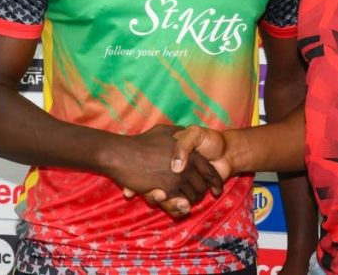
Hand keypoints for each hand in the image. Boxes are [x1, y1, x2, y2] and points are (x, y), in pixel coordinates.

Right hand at [103, 125, 221, 212]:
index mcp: (190, 153)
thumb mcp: (164, 131)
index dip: (215, 182)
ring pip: (191, 198)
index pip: (210, 172)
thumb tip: (186, 133)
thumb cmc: (141, 142)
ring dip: (188, 202)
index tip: (217, 190)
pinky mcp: (165, 192)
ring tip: (184, 202)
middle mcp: (187, 167)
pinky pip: (178, 204)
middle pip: (202, 188)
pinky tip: (173, 203)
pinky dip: (178, 207)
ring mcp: (177, 180)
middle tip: (194, 197)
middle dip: (200, 194)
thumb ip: (179, 132)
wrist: (120, 154)